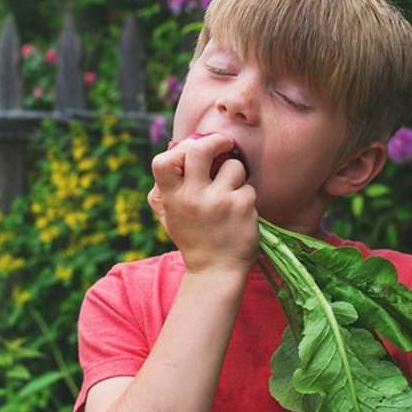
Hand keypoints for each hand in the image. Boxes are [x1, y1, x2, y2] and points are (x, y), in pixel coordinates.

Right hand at [148, 134, 258, 274]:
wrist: (216, 271)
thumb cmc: (194, 237)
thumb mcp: (169, 216)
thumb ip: (165, 188)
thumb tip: (176, 149)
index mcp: (172, 198)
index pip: (163, 161)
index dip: (179, 150)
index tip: (192, 151)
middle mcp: (193, 198)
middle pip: (200, 150)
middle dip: (216, 141)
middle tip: (225, 145)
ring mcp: (218, 202)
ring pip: (233, 166)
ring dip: (236, 174)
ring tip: (230, 194)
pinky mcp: (241, 207)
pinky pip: (248, 186)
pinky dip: (246, 195)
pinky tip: (239, 212)